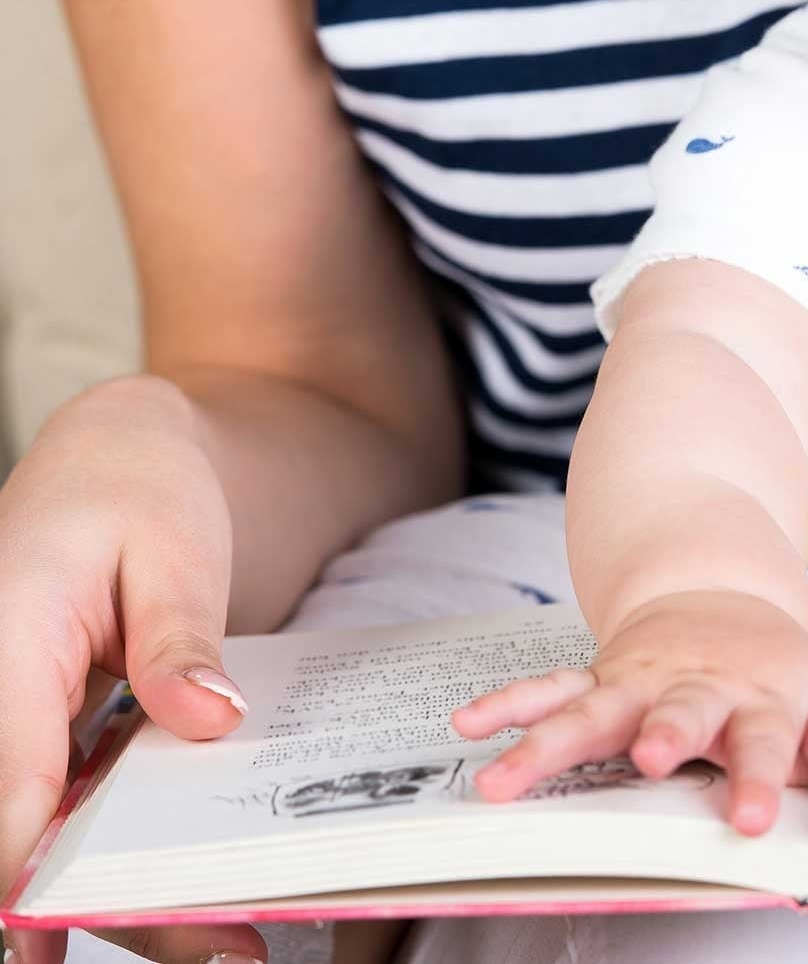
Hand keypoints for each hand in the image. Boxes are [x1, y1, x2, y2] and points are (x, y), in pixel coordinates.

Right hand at [0, 378, 266, 963]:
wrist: (116, 454)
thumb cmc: (140, 487)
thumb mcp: (176, 547)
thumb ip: (180, 636)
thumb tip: (204, 720)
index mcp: (6, 644)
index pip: (8, 779)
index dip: (28, 872)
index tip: (55, 939)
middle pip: (22, 826)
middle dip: (88, 905)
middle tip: (213, 950)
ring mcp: (12, 719)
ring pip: (45, 830)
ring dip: (113, 893)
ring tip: (225, 944)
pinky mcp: (42, 734)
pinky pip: (68, 806)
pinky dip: (120, 849)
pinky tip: (199, 887)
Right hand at [453, 589, 807, 834]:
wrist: (721, 599)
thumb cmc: (775, 676)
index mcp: (758, 701)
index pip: (767, 743)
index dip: (761, 778)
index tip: (751, 820)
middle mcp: (694, 689)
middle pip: (680, 714)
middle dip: (665, 735)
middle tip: (652, 760)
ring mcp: (639, 683)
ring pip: (593, 709)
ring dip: (550, 740)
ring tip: (502, 778)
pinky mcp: (598, 678)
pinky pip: (549, 690)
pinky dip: (509, 706)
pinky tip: (469, 725)